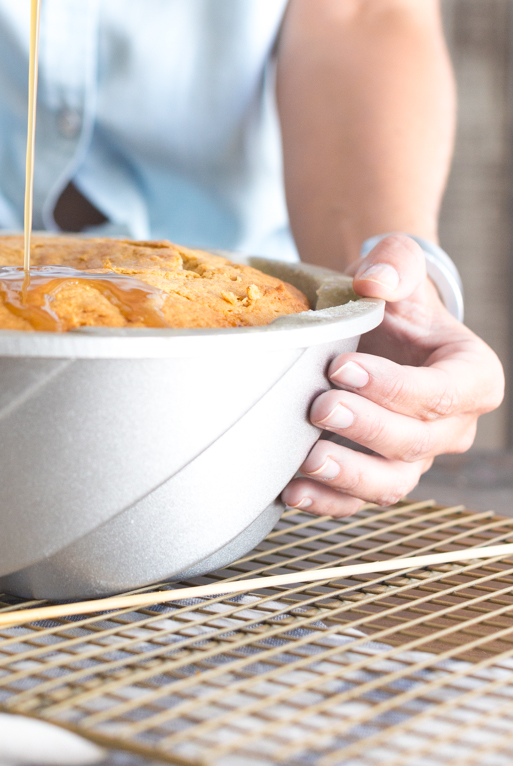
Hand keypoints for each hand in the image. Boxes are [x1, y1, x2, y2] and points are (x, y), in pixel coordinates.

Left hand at [281, 234, 503, 516]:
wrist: (375, 328)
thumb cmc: (394, 300)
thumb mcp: (399, 268)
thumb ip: (395, 263)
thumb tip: (374, 281)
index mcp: (473, 377)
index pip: (442, 393)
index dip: (393, 387)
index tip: (341, 368)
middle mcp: (453, 427)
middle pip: (415, 441)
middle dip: (365, 428)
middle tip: (319, 406)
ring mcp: (417, 457)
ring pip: (392, 483)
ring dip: (349, 476)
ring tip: (307, 459)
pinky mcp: (379, 476)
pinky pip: (359, 502)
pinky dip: (326, 501)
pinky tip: (292, 490)